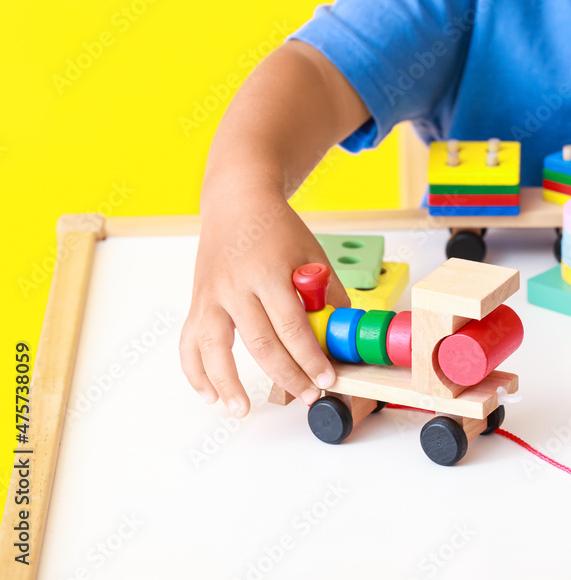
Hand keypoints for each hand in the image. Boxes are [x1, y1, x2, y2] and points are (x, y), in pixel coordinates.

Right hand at [179, 189, 349, 416]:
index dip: (310, 358)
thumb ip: (327, 294)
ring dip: (228, 384)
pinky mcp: (197, 303)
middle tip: (306, 396)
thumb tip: (340, 335)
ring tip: (243, 410)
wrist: (237, 203)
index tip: (326, 380)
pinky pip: (189, 343)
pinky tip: (209, 395)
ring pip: (214, 348)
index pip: (292, 327)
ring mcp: (211, 296)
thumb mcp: (312, 254)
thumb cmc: (278, 229)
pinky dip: (195, 372)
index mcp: (268, 272)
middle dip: (286, 375)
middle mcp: (236, 286)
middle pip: (260, 343)